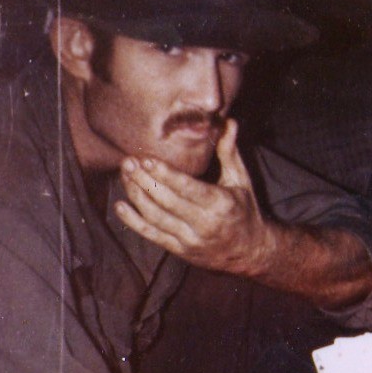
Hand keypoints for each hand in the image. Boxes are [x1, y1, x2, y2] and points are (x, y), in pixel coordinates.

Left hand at [114, 119, 275, 274]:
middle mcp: (204, 224)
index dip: (164, 174)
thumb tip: (228, 121)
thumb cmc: (245, 210)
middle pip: (166, 201)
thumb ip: (229, 151)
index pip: (186, 188)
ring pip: (155, 217)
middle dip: (144, 181)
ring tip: (126, 175)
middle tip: (128, 162)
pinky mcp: (181, 251)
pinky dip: (133, 221)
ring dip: (136, 195)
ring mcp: (190, 240)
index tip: (146, 159)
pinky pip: (152, 236)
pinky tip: (120, 206)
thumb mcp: (241, 180)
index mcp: (220, 203)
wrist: (250, 251)